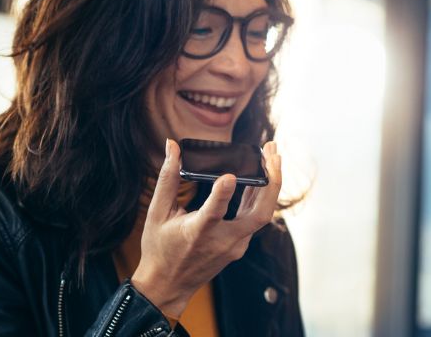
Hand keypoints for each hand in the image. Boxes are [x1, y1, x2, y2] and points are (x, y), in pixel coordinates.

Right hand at [131, 139, 282, 317]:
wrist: (168, 285)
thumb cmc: (159, 249)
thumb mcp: (157, 213)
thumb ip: (168, 178)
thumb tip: (172, 146)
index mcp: (197, 233)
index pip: (214, 213)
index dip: (222, 194)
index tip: (229, 175)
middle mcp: (222, 241)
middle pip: (260, 214)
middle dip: (272, 181)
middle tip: (273, 151)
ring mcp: (235, 246)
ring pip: (262, 215)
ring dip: (270, 184)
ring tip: (272, 155)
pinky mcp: (240, 246)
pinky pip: (255, 218)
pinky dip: (259, 196)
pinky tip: (260, 176)